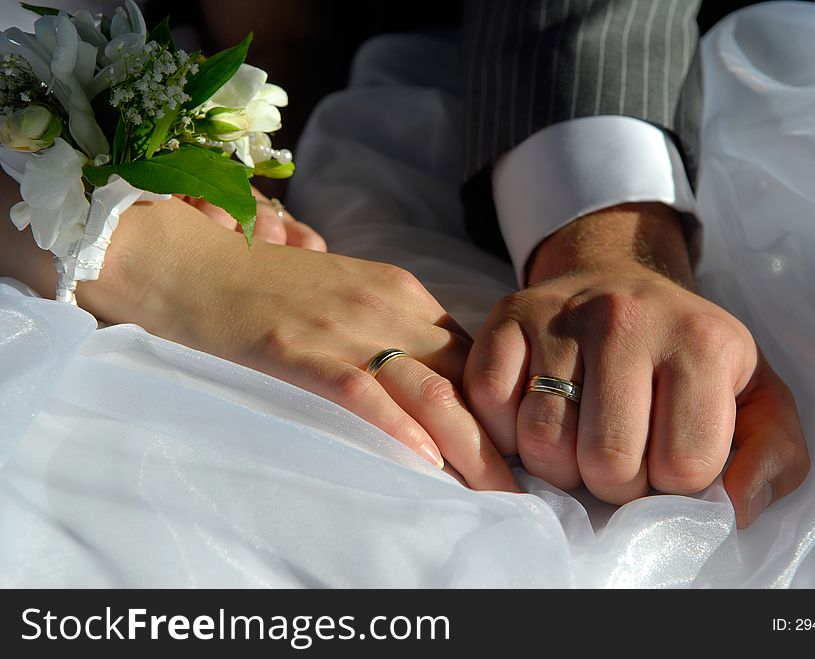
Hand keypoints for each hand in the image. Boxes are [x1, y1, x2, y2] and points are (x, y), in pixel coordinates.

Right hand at [76, 197, 515, 492]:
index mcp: (403, 294)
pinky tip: (425, 461)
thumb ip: (391, 331)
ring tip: (494, 494)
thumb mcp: (348, 297)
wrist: (194, 262)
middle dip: (500, 439)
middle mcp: (388, 307)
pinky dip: (398, 427)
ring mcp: (346, 328)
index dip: (499, 408)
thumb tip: (431, 379)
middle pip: (463, 379)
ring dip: (469, 448)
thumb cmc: (270, 286)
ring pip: (428, 390)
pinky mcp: (300, 350)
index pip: (471, 357)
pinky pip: (361, 391)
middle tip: (524, 489)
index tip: (517, 452)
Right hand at [464, 203, 807, 525]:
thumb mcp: (755, 395)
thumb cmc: (685, 352)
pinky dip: (508, 431)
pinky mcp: (509, 316)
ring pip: (544, 443)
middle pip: (608, 464)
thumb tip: (737, 505)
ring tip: (579, 442)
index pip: (684, 468)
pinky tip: (536, 416)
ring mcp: (561, 314)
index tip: (668, 460)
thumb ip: (773, 454)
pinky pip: (492, 406)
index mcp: (703, 341)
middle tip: (619, 458)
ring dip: (559, 466)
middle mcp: (628, 318)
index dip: (674, 487)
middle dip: (613, 485)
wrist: (620, 278)